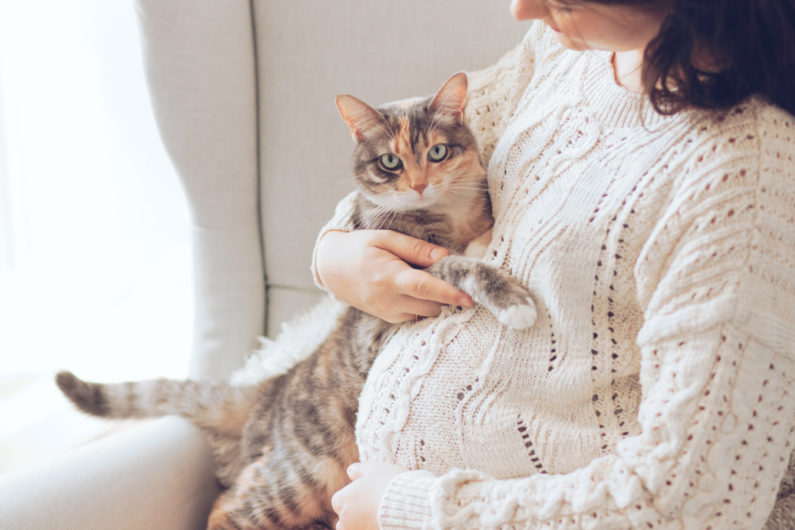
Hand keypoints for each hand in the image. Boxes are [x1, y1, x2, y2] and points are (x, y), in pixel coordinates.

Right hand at [316, 230, 472, 322]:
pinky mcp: (387, 318)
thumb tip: (445, 256)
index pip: (426, 288)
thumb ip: (416, 249)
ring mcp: (387, 312)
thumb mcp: (385, 238)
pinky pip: (414, 315)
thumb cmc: (359, 248)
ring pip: (425, 312)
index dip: (451, 294)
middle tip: (444, 274)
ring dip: (433, 299)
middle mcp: (389, 300)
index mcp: (389, 277)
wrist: (330, 268)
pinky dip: (421, 304)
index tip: (471, 297)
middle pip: (432, 305)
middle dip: (445, 294)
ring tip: (422, 278)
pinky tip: (412, 288)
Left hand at [331, 462, 407, 529]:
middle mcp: (346, 519)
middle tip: (370, 505)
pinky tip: (386, 521)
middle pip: (343, 520)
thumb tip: (350, 471)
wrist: (407, 505)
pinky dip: (374, 527)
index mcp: (343, 500)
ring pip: (355, 528)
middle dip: (353, 515)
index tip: (362, 492)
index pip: (338, 501)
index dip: (350, 496)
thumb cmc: (388, 483)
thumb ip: (359, 470)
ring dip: (362, 523)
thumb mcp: (374, 469)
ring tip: (377, 515)